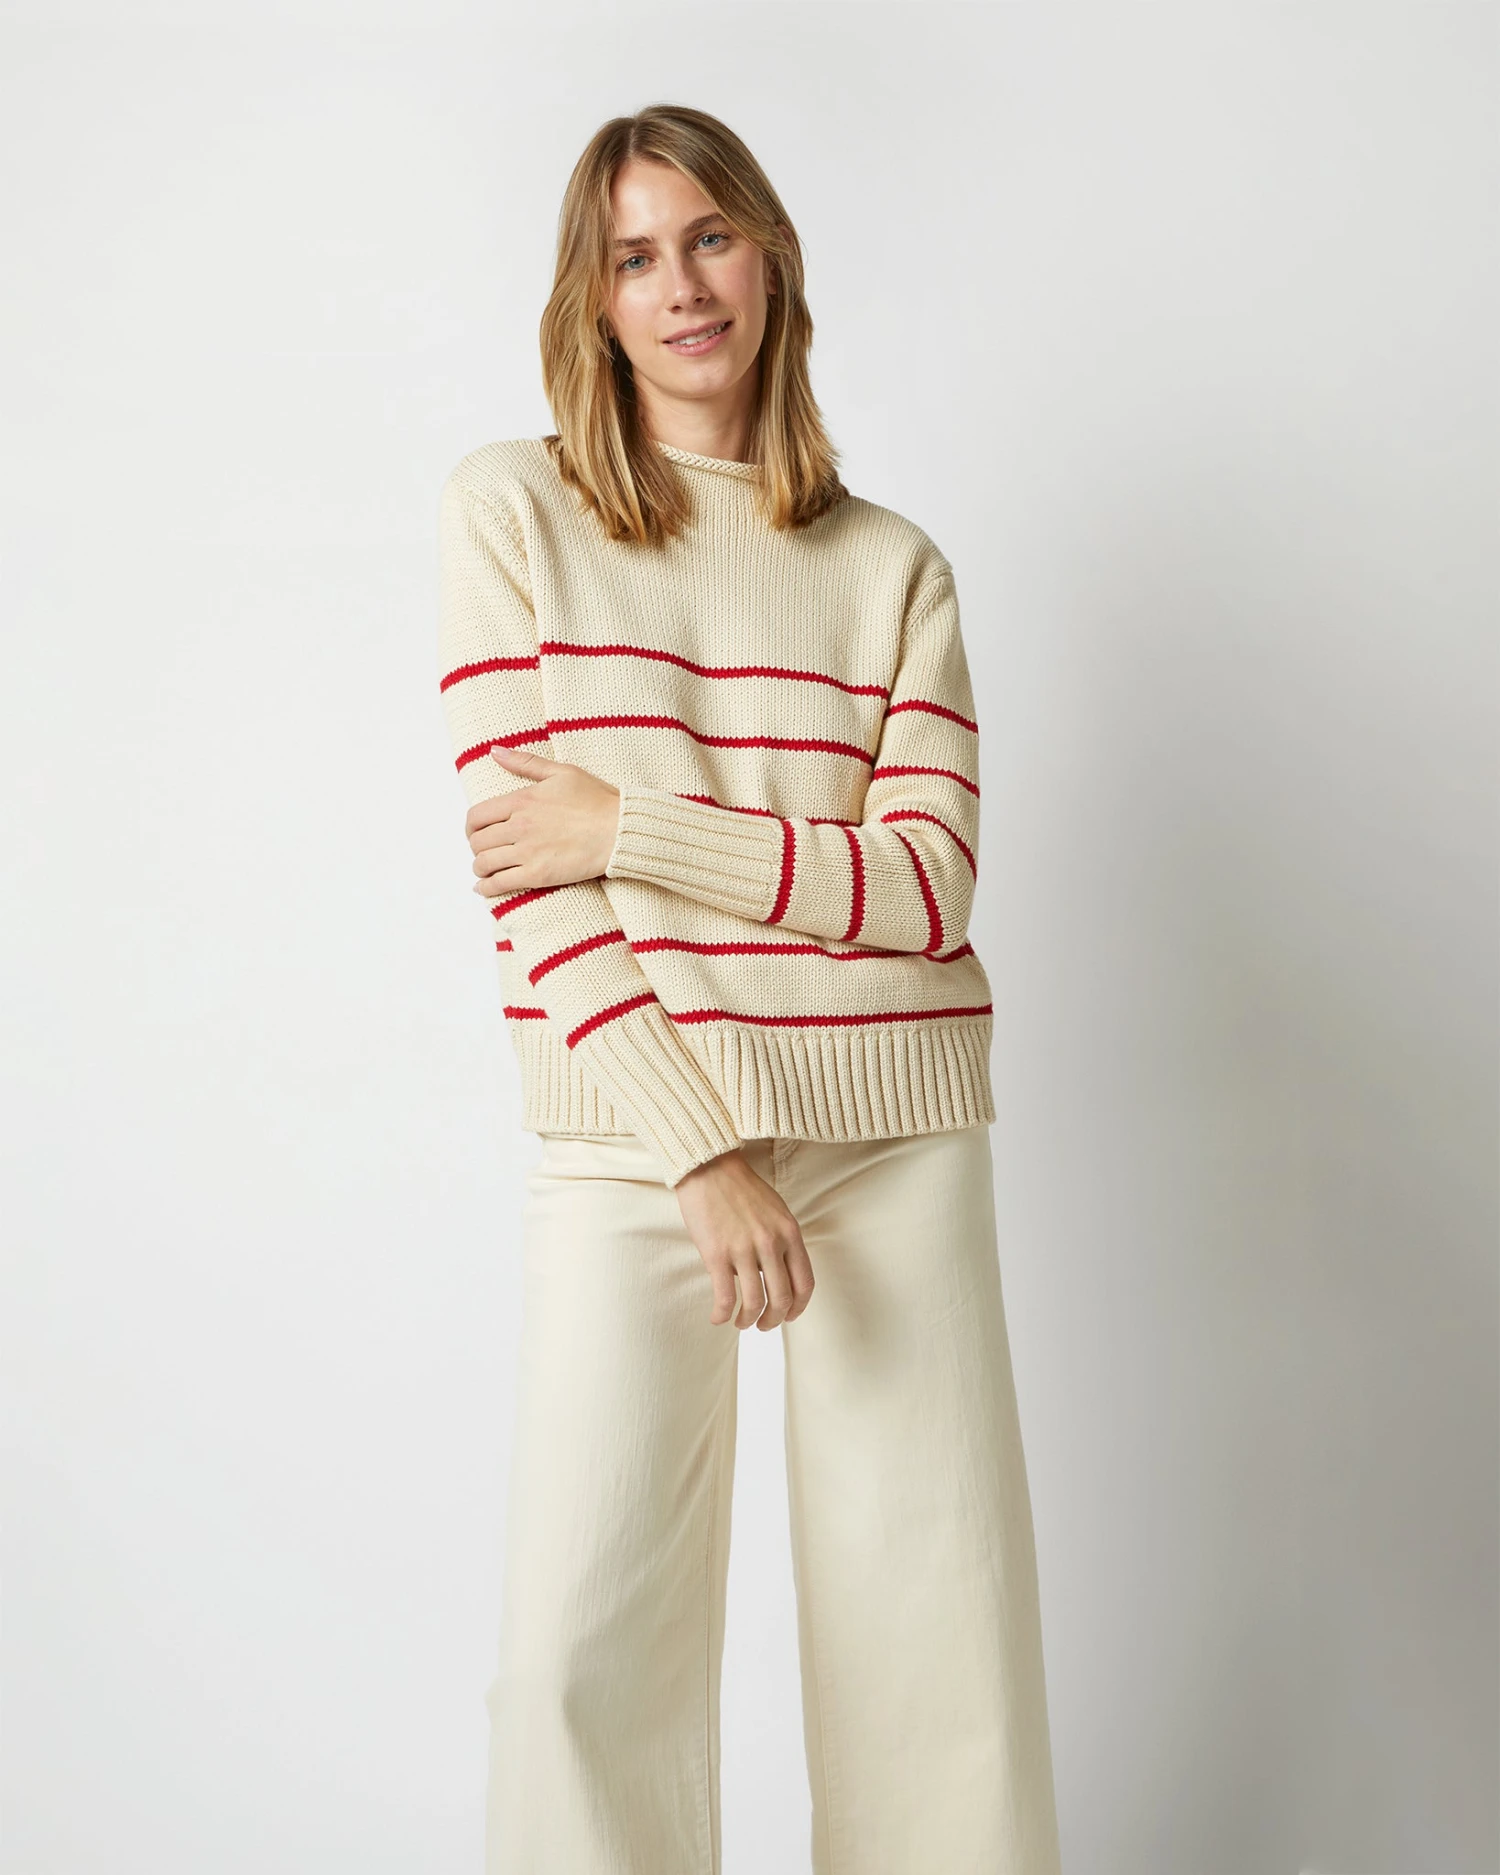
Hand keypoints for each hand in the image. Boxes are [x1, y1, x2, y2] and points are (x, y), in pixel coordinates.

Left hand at [468, 746, 620, 894]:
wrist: (620, 830)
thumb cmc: (597, 800)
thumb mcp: (561, 772)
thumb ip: (525, 762)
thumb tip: (494, 751)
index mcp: (521, 800)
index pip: (477, 816)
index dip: (471, 827)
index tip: (475, 832)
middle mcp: (519, 826)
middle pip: (478, 841)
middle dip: (476, 848)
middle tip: (484, 852)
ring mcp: (527, 852)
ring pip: (484, 863)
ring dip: (479, 869)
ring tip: (484, 871)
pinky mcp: (538, 875)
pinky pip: (500, 884)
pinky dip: (486, 888)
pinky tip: (484, 888)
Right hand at [673, 1150, 815, 1328]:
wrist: (709, 1168)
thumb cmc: (741, 1188)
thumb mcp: (776, 1210)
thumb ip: (783, 1240)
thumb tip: (779, 1273)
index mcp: (789, 1233)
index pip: (805, 1283)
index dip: (799, 1307)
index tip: (790, 1316)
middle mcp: (771, 1243)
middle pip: (781, 1299)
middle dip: (774, 1320)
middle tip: (764, 1325)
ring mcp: (744, 1250)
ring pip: (754, 1303)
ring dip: (748, 1320)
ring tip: (741, 1323)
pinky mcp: (717, 1254)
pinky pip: (725, 1297)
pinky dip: (722, 1314)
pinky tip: (717, 1317)